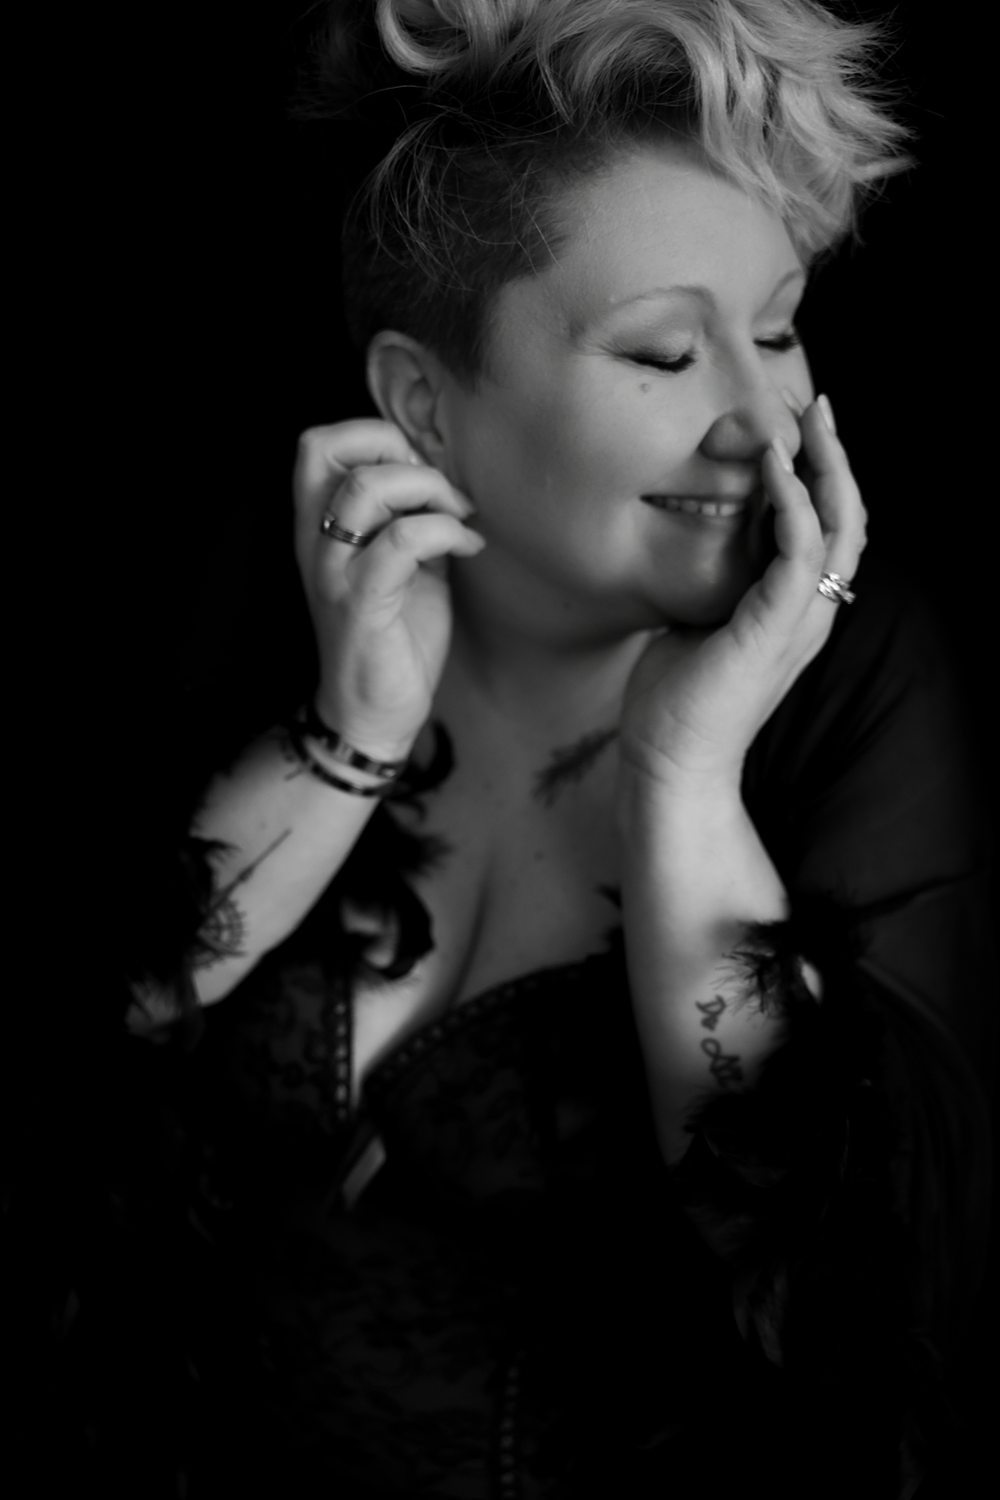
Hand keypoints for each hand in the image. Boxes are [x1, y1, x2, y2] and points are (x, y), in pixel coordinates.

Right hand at [294, 420, 484, 758]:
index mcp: (318, 526)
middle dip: (400, 453)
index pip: (317, 443)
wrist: (374, 712)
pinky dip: (446, 531)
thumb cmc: (394, 635)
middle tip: (442, 492)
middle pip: (330, 449)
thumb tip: (447, 478)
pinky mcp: (362, 604)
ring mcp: (334, 572)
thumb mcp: (404, 562)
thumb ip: (411, 517)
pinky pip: (402, 541)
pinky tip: (469, 546)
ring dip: (428, 489)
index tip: (420, 470)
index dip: (373, 436)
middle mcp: (314, 542)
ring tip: (459, 516)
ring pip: (366, 489)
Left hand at [619, 395, 866, 790]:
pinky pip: (802, 550)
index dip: (823, 476)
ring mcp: (801, 619)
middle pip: (851, 518)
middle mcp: (812, 611)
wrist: (670, 762)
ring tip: (806, 419)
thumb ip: (713, 581)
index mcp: (797, 609)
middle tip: (817, 404)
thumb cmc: (676, 699)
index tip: (800, 426)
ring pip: (841, 526)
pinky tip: (775, 466)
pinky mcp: (776, 626)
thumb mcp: (698, 619)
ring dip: (826, 466)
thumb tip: (695, 541)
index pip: (830, 530)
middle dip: (837, 456)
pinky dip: (794, 502)